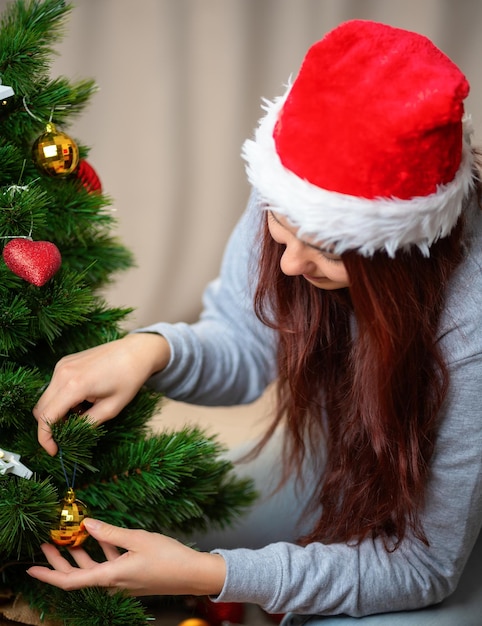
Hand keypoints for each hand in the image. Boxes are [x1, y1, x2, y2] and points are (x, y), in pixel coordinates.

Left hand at [27, 518, 225, 595]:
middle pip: (78, 575)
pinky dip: (101, 552)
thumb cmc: (169, 557)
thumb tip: (86, 525)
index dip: (49, 575)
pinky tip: (100, 536)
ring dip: (80, 554)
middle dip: (60, 560)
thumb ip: (110, 533)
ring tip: (68, 536)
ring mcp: (122, 581)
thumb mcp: (137, 539)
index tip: (32, 568)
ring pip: (92, 570)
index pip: (71, 581)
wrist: (193, 574)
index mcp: (111, 577)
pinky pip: (108, 566)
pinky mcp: (131, 576)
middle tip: (47, 543)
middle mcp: (113, 583)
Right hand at [33, 333, 170, 455]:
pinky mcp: (65, 362)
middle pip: (41, 408)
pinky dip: (62, 399)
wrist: (136, 351)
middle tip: (70, 433)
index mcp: (74, 385)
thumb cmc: (129, 378)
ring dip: (57, 412)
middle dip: (51, 426)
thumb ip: (87, 424)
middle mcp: (62, 373)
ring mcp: (62, 365)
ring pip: (46, 398)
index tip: (54, 451)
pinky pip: (54, 387)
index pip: (46, 417)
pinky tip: (82, 400)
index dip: (45, 438)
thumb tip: (71, 435)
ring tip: (82, 413)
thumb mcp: (111, 408)